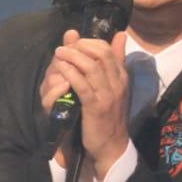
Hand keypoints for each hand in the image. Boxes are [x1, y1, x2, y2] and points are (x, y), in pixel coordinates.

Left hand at [40, 28, 130, 178]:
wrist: (112, 146)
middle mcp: (117, 83)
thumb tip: (120, 35)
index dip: (89, 42)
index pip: (108, 49)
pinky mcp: (95, 107)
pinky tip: (61, 68)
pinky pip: (82, 85)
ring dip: (72, 57)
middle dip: (80, 46)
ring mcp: (107, 95)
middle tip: (65, 46)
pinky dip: (70, 74)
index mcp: (122, 76)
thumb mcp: (115, 86)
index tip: (75, 43)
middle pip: (100, 53)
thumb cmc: (110, 116)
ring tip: (59, 53)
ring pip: (91, 66)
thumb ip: (116, 61)